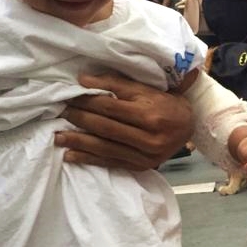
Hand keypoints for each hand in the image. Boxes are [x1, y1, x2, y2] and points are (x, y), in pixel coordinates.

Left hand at [57, 72, 192, 170]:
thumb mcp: (146, 88)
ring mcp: (145, 155)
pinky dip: (89, 159)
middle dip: (80, 120)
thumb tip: (83, 80)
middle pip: (106, 128)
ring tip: (58, 137)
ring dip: (78, 142)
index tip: (69, 96)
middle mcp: (148, 138)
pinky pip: (111, 162)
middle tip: (61, 113)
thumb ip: (116, 83)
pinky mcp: (141, 166)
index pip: (111, 107)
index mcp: (150, 115)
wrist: (189, 126)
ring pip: (105, 148)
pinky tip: (71, 156)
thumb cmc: (165, 102)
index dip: (87, 101)